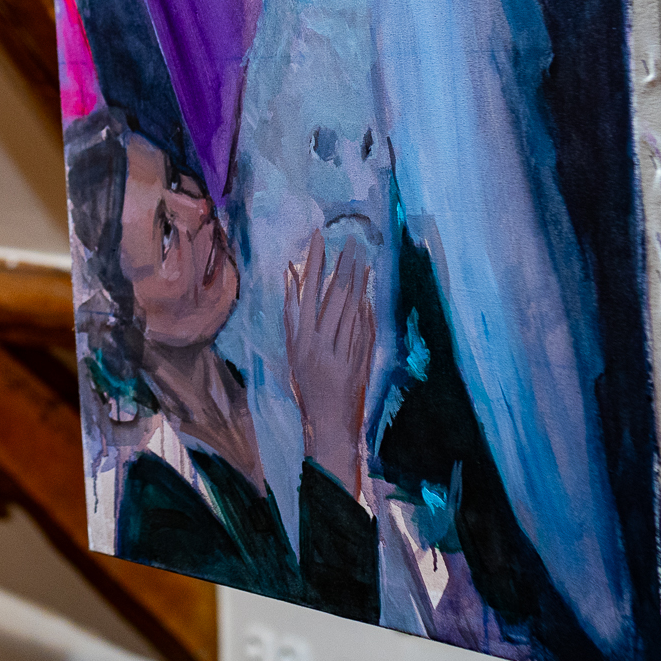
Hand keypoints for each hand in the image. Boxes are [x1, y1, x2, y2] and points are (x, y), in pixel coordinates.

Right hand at [284, 228, 373, 494]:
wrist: (328, 422)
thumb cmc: (306, 385)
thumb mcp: (292, 351)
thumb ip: (292, 315)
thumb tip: (291, 278)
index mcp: (301, 340)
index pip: (308, 291)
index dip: (315, 262)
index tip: (320, 237)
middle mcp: (321, 344)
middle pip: (334, 296)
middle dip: (344, 266)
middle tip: (352, 242)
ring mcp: (343, 351)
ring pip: (352, 308)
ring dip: (358, 281)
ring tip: (362, 258)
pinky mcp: (360, 359)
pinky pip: (364, 326)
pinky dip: (366, 307)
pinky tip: (368, 291)